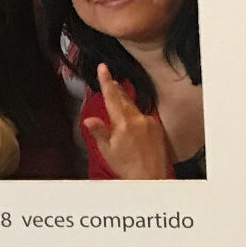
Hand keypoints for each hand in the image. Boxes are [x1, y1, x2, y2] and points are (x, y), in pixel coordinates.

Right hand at [82, 63, 169, 179]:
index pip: (112, 97)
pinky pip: (143, 116)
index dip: (106, 80)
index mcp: (123, 123)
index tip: (103, 67)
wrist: (150, 179)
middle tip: (109, 79)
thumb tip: (88, 119)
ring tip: (118, 95)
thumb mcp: (107, 150)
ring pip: (133, 107)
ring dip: (125, 101)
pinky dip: (135, 115)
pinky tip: (131, 121)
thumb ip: (99, 132)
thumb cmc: (126, 167)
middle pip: (123, 98)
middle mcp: (137, 119)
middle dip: (115, 89)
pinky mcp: (157, 128)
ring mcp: (149, 123)